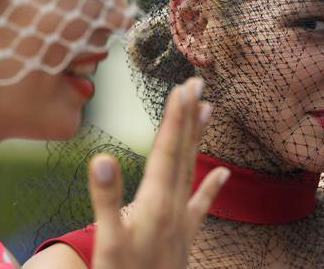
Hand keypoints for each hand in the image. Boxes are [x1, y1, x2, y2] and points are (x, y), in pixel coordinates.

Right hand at [88, 76, 228, 268]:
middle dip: (189, 116)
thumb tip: (101, 156)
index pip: (167, 150)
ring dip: (199, 139)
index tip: (182, 87)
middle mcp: (174, 206)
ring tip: (210, 109)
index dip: (175, 117)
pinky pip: (200, 205)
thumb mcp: (108, 241)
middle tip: (197, 82)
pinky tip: (221, 173)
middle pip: (184, 152)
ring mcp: (182, 221)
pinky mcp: (184, 237)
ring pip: (192, 170)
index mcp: (156, 202)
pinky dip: (211, 187)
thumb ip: (106, 198)